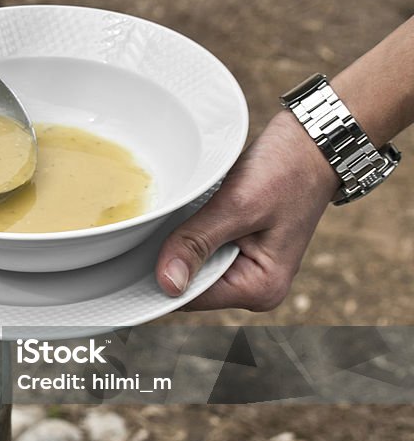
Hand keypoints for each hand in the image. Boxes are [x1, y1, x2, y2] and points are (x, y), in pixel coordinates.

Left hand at [155, 111, 341, 310]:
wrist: (315, 142)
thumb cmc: (287, 170)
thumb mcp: (238, 206)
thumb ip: (198, 244)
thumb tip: (167, 284)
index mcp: (259, 288)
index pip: (189, 298)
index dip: (157, 279)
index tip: (125, 260)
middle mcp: (253, 287)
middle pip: (188, 286)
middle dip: (165, 262)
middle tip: (141, 230)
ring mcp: (246, 270)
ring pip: (191, 268)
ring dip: (176, 246)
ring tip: (163, 218)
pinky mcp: (238, 250)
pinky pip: (201, 251)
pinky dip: (188, 236)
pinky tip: (179, 217)